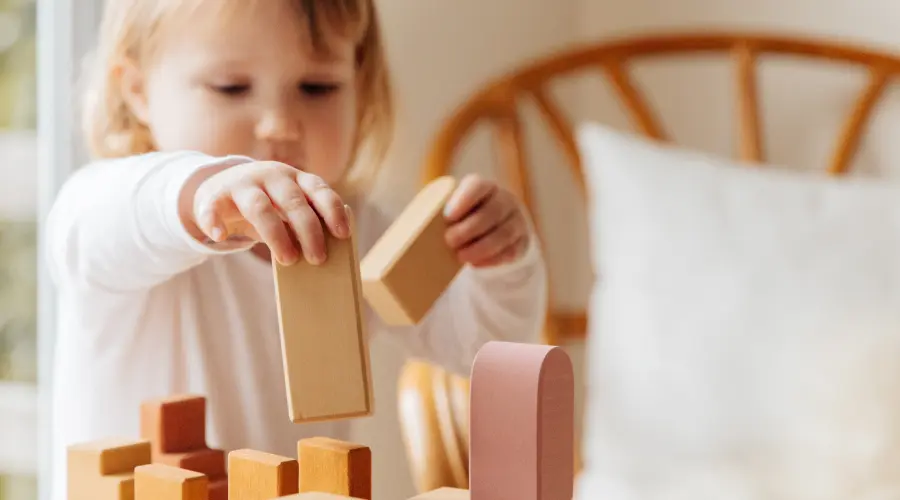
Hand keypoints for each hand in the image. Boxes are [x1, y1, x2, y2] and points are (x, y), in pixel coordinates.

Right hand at [188, 161, 349, 265]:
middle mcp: (271, 175)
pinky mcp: (215, 194)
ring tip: (287, 260)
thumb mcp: (288, 208)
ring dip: (275, 234)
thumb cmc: (267, 205)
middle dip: (308, 230)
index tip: (343, 233)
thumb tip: (325, 251)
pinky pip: (213, 207)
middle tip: (318, 259)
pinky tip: (220, 237)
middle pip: (292, 201)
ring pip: (259, 206)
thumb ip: (304, 222)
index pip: (319, 189)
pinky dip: (215, 221)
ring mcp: (242, 183)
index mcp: (295, 178)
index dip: (332, 210)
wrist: (220, 189)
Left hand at [443, 174, 530, 267]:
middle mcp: (504, 201)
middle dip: (470, 228)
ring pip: (504, 233)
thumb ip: (437, 214)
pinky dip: (493, 259)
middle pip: (492, 211)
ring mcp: (517, 221)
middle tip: (449, 241)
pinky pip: (511, 251)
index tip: (448, 215)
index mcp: (485, 187)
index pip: (478, 186)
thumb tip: (405, 229)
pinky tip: (477, 264)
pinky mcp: (522, 242)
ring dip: (482, 247)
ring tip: (461, 257)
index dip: (464, 199)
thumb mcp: (453, 211)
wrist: (495, 229)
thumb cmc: (464, 219)